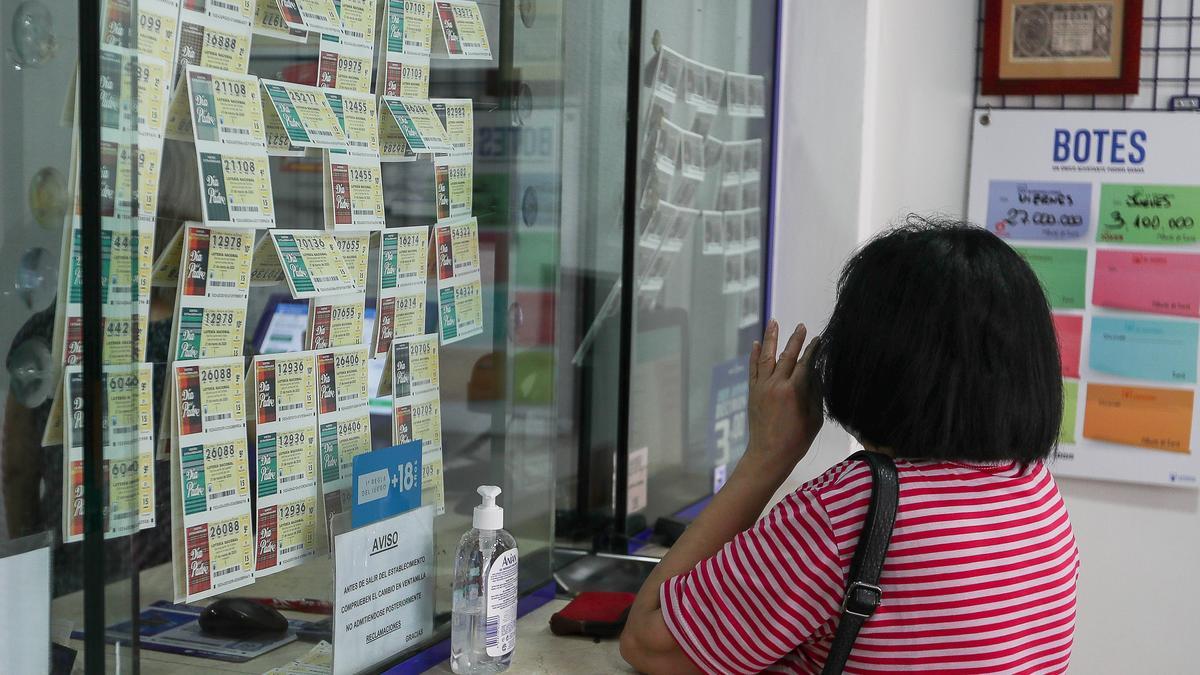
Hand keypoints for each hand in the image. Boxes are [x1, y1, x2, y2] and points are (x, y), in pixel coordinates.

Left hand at [745, 320, 822, 476]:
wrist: (769, 454)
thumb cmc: (796, 440)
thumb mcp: (814, 418)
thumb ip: (815, 394)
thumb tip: (815, 374)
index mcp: (794, 390)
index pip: (806, 362)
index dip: (813, 350)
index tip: (818, 339)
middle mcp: (776, 383)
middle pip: (787, 355)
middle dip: (796, 339)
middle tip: (801, 326)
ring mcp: (762, 386)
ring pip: (767, 357)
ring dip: (771, 338)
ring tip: (774, 322)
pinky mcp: (753, 392)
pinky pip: (753, 369)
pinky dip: (754, 355)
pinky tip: (756, 344)